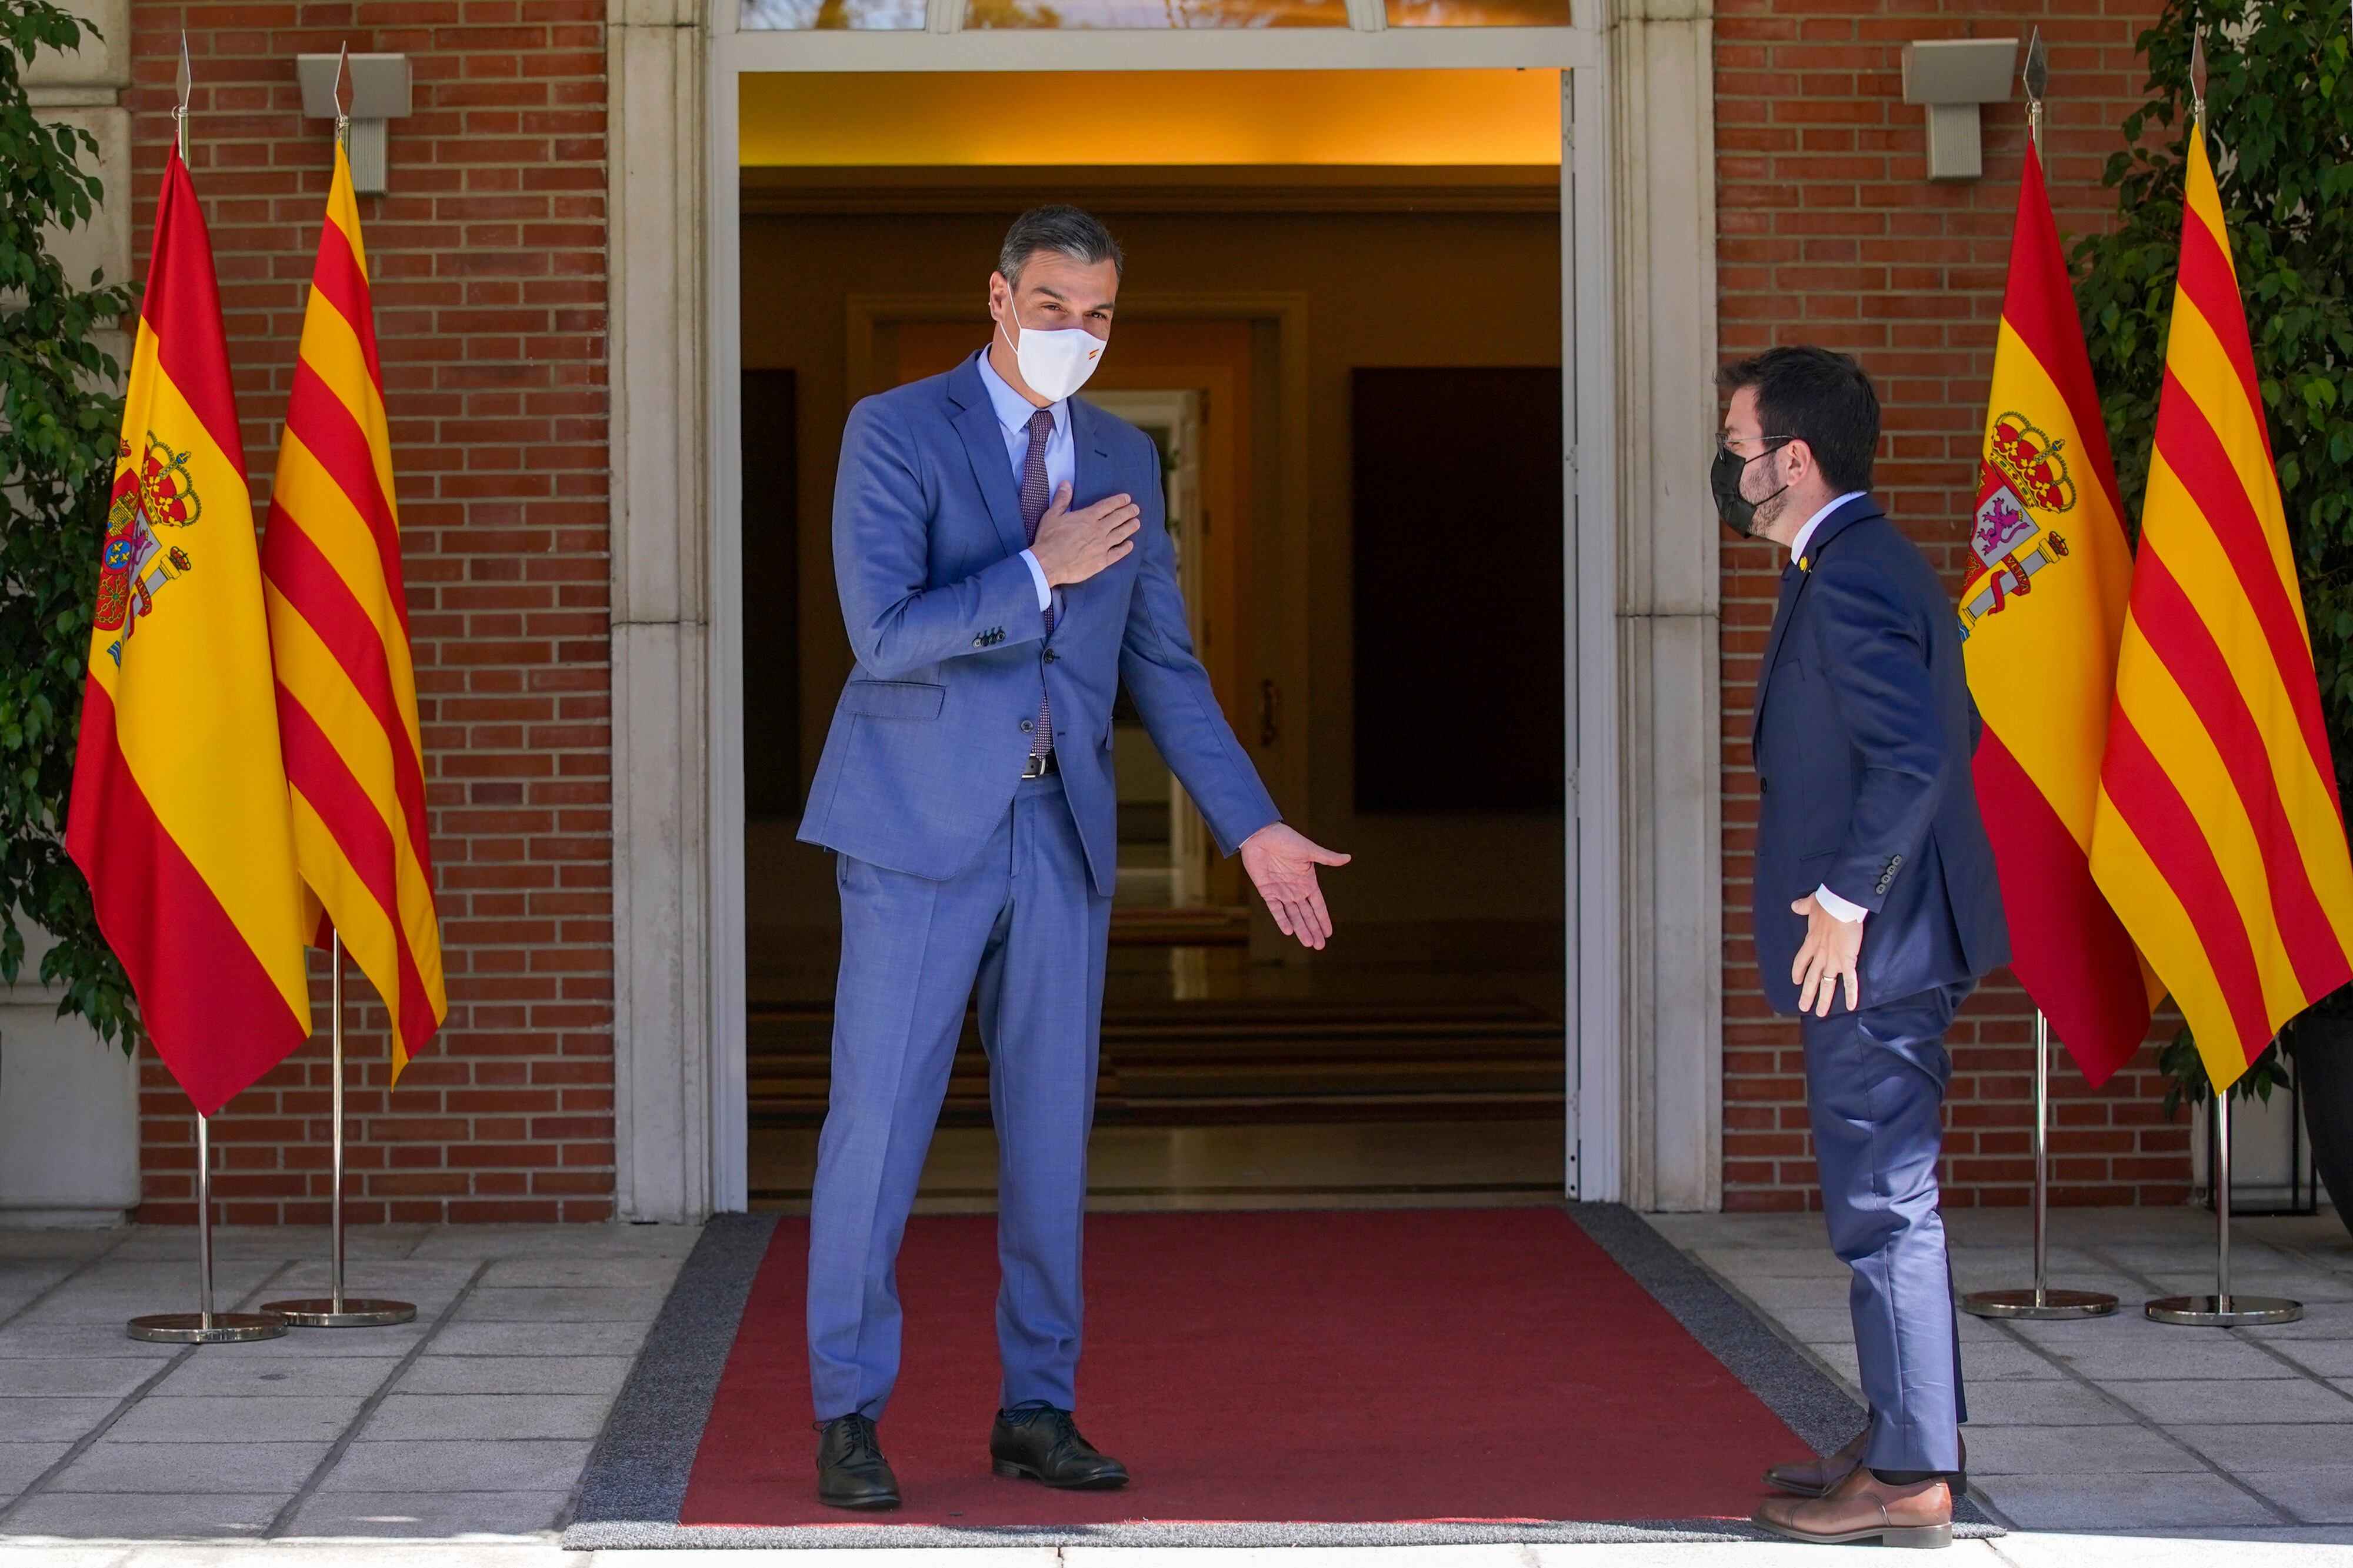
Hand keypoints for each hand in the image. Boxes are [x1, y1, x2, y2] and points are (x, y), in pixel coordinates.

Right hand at [1029, 484, 1139, 586]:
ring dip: (1130, 527)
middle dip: (1128, 512)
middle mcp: (1098, 530)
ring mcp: (1102, 546)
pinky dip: (1125, 548)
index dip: (1119, 501)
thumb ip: (1061, 499)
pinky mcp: (1102, 561)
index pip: (1107, 506)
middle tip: (1136, 509)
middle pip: (1118, 518)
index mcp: (1087, 517)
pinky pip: (1118, 553)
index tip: (1127, 498)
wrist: (1048, 564)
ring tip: (1137, 523)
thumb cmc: (1048, 540)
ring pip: (1121, 534)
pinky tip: (1130, 545)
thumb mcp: (1052, 516)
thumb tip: (1066, 483)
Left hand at [1240, 823, 1350, 949]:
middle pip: (1306, 914)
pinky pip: (1276, 909)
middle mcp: (1295, 890)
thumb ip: (1327, 858)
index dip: (1323, 918)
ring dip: (1300, 929)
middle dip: (1313, 930)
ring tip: (1309, 943)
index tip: (1329, 933)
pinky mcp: (1267, 891)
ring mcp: (1281, 892)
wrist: (1261, 835)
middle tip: (1320, 946)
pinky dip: (1282, 920)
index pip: (1318, 905)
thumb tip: (1348, 858)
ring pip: (1293, 915)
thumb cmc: (1286, 839)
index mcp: (1307, 881)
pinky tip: (1289, 931)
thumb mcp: (1309, 850)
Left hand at [1790, 893, 1863, 1016]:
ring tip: (1820, 1013)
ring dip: (1824, 1000)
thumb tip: (1795, 905)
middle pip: (1811, 979)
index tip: (1796, 981)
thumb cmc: (1826, 903)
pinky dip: (1851, 994)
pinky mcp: (1847, 961)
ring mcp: (1833, 960)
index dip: (1798, 972)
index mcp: (1810, 943)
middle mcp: (1819, 955)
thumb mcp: (1810, 904)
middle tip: (1803, 1007)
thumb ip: (1802, 907)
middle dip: (1807, 994)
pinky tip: (1851, 1007)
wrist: (1840, 905)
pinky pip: (1850, 981)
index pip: (1800, 962)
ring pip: (1827, 985)